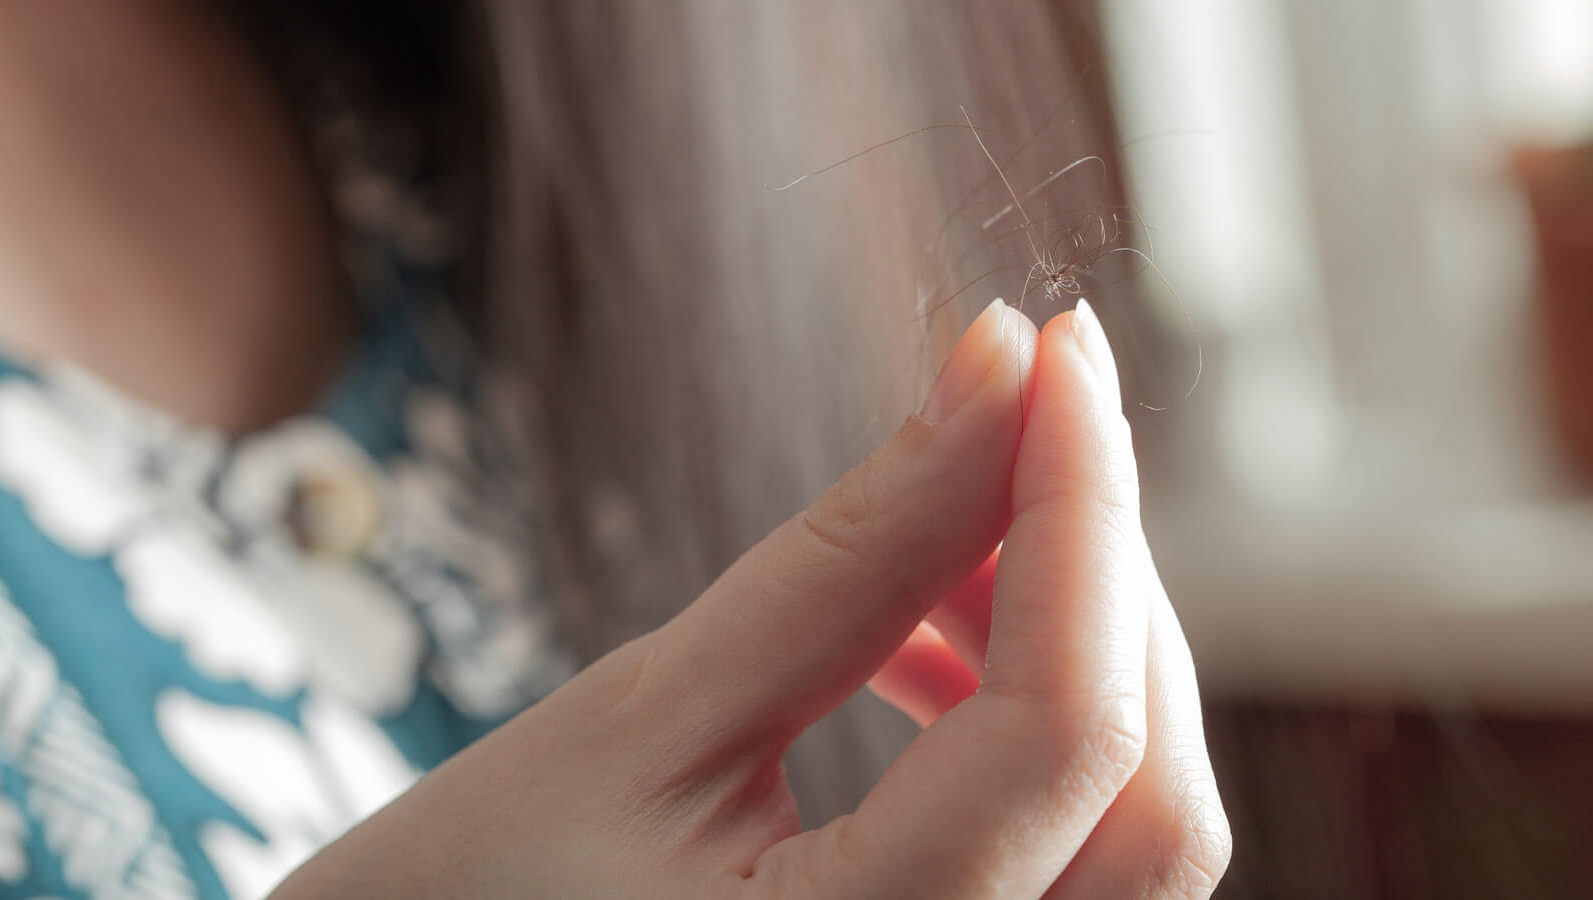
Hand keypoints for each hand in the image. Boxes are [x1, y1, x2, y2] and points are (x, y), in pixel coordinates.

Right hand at [275, 299, 1229, 898]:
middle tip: (1010, 423)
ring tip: (945, 542)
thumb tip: (994, 370)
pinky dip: (1041, 737)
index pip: (1063, 730)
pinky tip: (935, 650)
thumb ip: (847, 554)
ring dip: (1077, 657)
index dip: (1080, 511)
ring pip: (1139, 842)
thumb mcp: (645, 717)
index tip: (1054, 351)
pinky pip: (1077, 870)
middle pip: (1151, 804)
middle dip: (1102, 584)